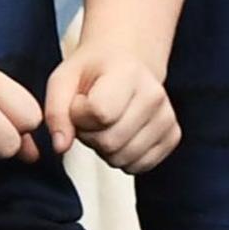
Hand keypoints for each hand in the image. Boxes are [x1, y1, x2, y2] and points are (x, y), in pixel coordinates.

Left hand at [47, 41, 179, 171]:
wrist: (125, 63)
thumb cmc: (92, 72)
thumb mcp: (63, 81)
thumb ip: (56, 112)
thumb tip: (61, 147)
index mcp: (128, 73)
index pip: (99, 114)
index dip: (79, 116)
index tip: (80, 101)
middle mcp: (154, 94)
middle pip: (110, 142)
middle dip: (90, 136)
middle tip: (90, 117)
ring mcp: (167, 117)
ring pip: (123, 159)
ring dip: (105, 149)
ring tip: (105, 124)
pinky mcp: (173, 136)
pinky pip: (139, 166)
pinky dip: (122, 158)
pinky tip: (120, 134)